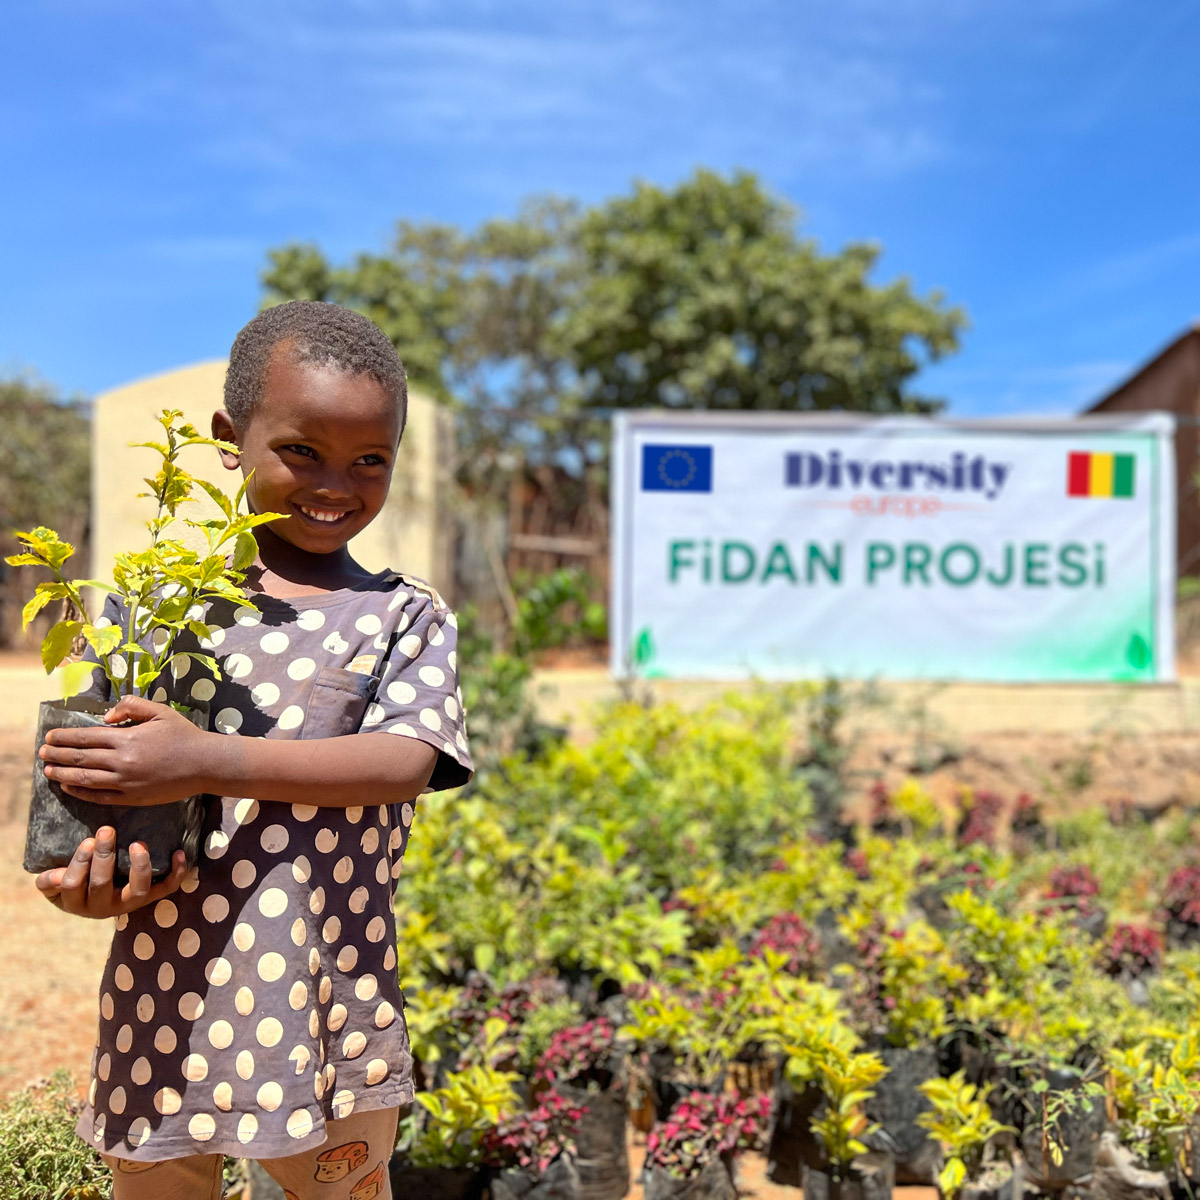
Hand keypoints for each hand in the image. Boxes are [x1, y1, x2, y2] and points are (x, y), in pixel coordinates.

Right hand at [36, 825, 188, 918]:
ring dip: (138, 866)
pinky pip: (166, 888)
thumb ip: (51, 881)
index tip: (88, 840)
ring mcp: (127, 904)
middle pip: (101, 884)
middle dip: (104, 856)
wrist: (99, 897)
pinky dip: (176, 873)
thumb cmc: (75, 881)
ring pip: (136, 891)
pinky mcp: (149, 898)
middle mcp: (102, 908)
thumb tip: (56, 875)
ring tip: (137, 844)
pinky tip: (178, 853)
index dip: (79, 864)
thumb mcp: (55, 885)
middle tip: (107, 830)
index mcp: (75, 903)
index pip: (72, 885)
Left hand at [39, 695, 207, 804]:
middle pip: (80, 759)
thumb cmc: (184, 735)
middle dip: (57, 755)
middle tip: (42, 753)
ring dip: (63, 775)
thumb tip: (105, 717)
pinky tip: (69, 788)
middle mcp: (123, 761)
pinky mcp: (133, 798)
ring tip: (48, 771)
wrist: (205, 764)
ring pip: (85, 779)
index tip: (50, 736)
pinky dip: (81, 793)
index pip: (86, 737)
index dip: (64, 737)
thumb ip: (131, 707)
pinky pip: (100, 797)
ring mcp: (126, 782)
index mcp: (128, 738)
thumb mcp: (160, 711)